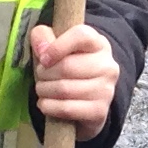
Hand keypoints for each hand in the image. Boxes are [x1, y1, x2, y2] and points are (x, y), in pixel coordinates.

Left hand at [31, 22, 118, 139]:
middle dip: (44, 73)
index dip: (57, 46)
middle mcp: (107, 65)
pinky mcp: (99, 110)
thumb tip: (42, 49)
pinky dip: (49, 107)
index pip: (81, 36)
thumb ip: (43, 37)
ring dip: (44, 90)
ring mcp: (106, 90)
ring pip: (64, 89)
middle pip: (67, 66)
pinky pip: (67, 109)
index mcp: (98, 43)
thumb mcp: (55, 45)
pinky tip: (45, 103)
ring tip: (42, 89)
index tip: (43, 58)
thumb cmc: (68, 66)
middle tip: (40, 76)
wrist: (86, 98)